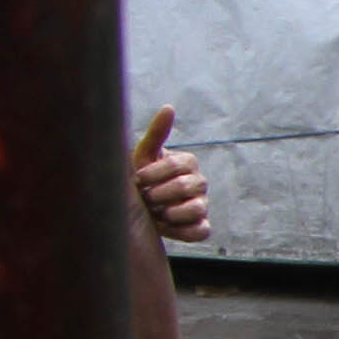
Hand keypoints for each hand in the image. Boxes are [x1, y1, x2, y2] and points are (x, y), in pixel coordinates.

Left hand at [132, 108, 212, 244]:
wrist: (137, 211)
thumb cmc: (140, 179)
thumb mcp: (143, 155)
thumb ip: (156, 134)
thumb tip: (169, 107)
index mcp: (187, 163)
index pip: (179, 164)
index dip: (155, 174)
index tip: (137, 179)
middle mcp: (199, 183)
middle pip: (189, 186)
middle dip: (160, 194)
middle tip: (144, 198)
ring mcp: (202, 205)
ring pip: (197, 208)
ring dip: (170, 213)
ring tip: (154, 214)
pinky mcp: (201, 227)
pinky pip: (202, 230)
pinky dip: (183, 231)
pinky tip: (165, 226)